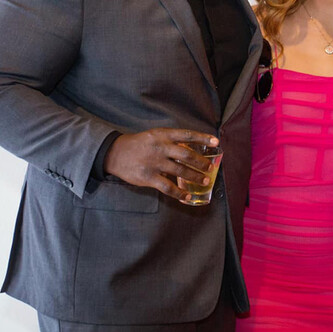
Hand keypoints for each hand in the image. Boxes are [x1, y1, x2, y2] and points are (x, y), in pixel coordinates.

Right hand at [103, 128, 218, 201]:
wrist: (116, 153)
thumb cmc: (140, 144)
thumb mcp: (155, 136)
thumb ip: (172, 142)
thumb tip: (192, 150)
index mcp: (163, 135)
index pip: (187, 135)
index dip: (203, 138)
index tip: (216, 142)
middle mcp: (160, 148)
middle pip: (187, 155)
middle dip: (201, 163)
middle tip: (211, 168)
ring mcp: (154, 163)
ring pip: (180, 171)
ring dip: (195, 177)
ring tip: (205, 182)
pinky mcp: (148, 177)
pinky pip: (168, 187)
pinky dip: (179, 193)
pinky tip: (187, 196)